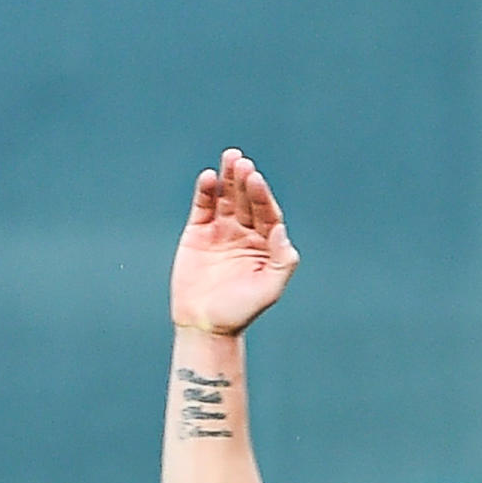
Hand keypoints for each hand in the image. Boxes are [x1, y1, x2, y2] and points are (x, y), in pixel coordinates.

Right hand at [172, 149, 298, 335]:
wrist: (206, 324)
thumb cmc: (240, 310)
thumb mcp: (269, 289)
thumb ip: (282, 260)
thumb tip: (281, 229)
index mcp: (266, 243)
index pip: (267, 213)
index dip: (262, 196)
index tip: (256, 180)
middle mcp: (245, 232)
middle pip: (247, 200)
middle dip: (245, 181)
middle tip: (242, 163)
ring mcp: (222, 230)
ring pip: (226, 197)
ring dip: (228, 178)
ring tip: (230, 158)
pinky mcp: (199, 232)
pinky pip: (203, 207)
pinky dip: (205, 192)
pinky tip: (208, 178)